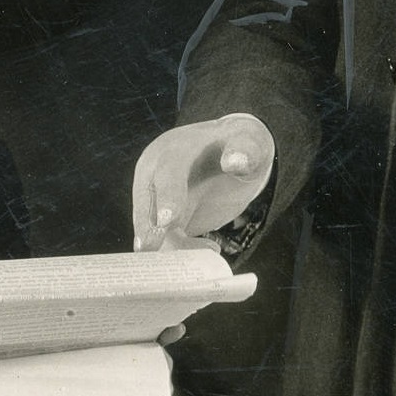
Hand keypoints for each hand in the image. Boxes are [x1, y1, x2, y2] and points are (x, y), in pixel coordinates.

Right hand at [132, 114, 274, 250]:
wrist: (232, 154)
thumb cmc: (240, 145)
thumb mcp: (250, 141)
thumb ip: (246, 149)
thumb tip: (236, 161)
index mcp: (174, 150)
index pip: (167, 172)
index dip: (167, 195)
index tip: (167, 220)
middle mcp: (156, 174)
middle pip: (145, 203)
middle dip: (148, 228)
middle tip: (151, 251)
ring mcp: (156, 199)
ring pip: (151, 229)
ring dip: (168, 248)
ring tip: (211, 250)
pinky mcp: (163, 222)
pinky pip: (164, 242)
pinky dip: (179, 254)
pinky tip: (211, 251)